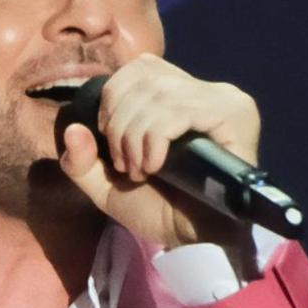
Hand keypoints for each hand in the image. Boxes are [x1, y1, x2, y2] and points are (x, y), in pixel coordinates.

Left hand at [56, 53, 261, 250]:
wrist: (194, 240)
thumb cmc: (158, 210)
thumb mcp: (106, 186)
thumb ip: (81, 160)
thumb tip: (72, 129)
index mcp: (179, 95)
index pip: (141, 67)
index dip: (116, 98)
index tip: (111, 141)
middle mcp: (205, 91)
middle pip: (145, 80)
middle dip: (121, 125)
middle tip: (127, 167)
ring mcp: (224, 99)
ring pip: (159, 95)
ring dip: (136, 137)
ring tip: (142, 171)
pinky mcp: (234, 114)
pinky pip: (180, 111)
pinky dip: (157, 138)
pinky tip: (156, 166)